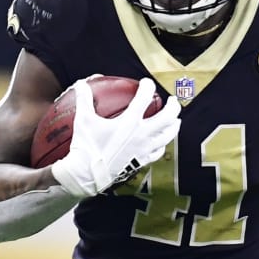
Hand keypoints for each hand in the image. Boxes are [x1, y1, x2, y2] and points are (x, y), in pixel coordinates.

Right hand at [51, 77, 180, 197]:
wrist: (88, 174)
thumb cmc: (86, 147)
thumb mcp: (84, 120)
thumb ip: (84, 99)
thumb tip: (81, 84)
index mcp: (129, 122)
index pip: (144, 97)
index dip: (147, 86)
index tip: (146, 83)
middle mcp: (141, 134)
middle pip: (167, 117)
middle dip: (173, 106)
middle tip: (172, 100)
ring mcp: (144, 149)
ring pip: (168, 135)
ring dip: (174, 125)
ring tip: (176, 120)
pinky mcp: (142, 161)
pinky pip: (159, 152)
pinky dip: (163, 144)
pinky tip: (161, 142)